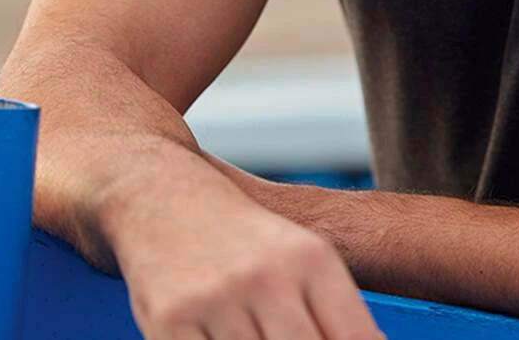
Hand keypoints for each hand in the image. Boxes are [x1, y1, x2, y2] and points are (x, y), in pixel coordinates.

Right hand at [108, 170, 384, 339]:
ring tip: (258, 332)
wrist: (164, 193)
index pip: (354, 337)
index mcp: (312, 260)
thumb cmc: (244, 238)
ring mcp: (218, 299)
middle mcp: (269, 276)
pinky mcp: (170, 320)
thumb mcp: (300, 257)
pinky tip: (220, 339)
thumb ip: (336, 312)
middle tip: (289, 339)